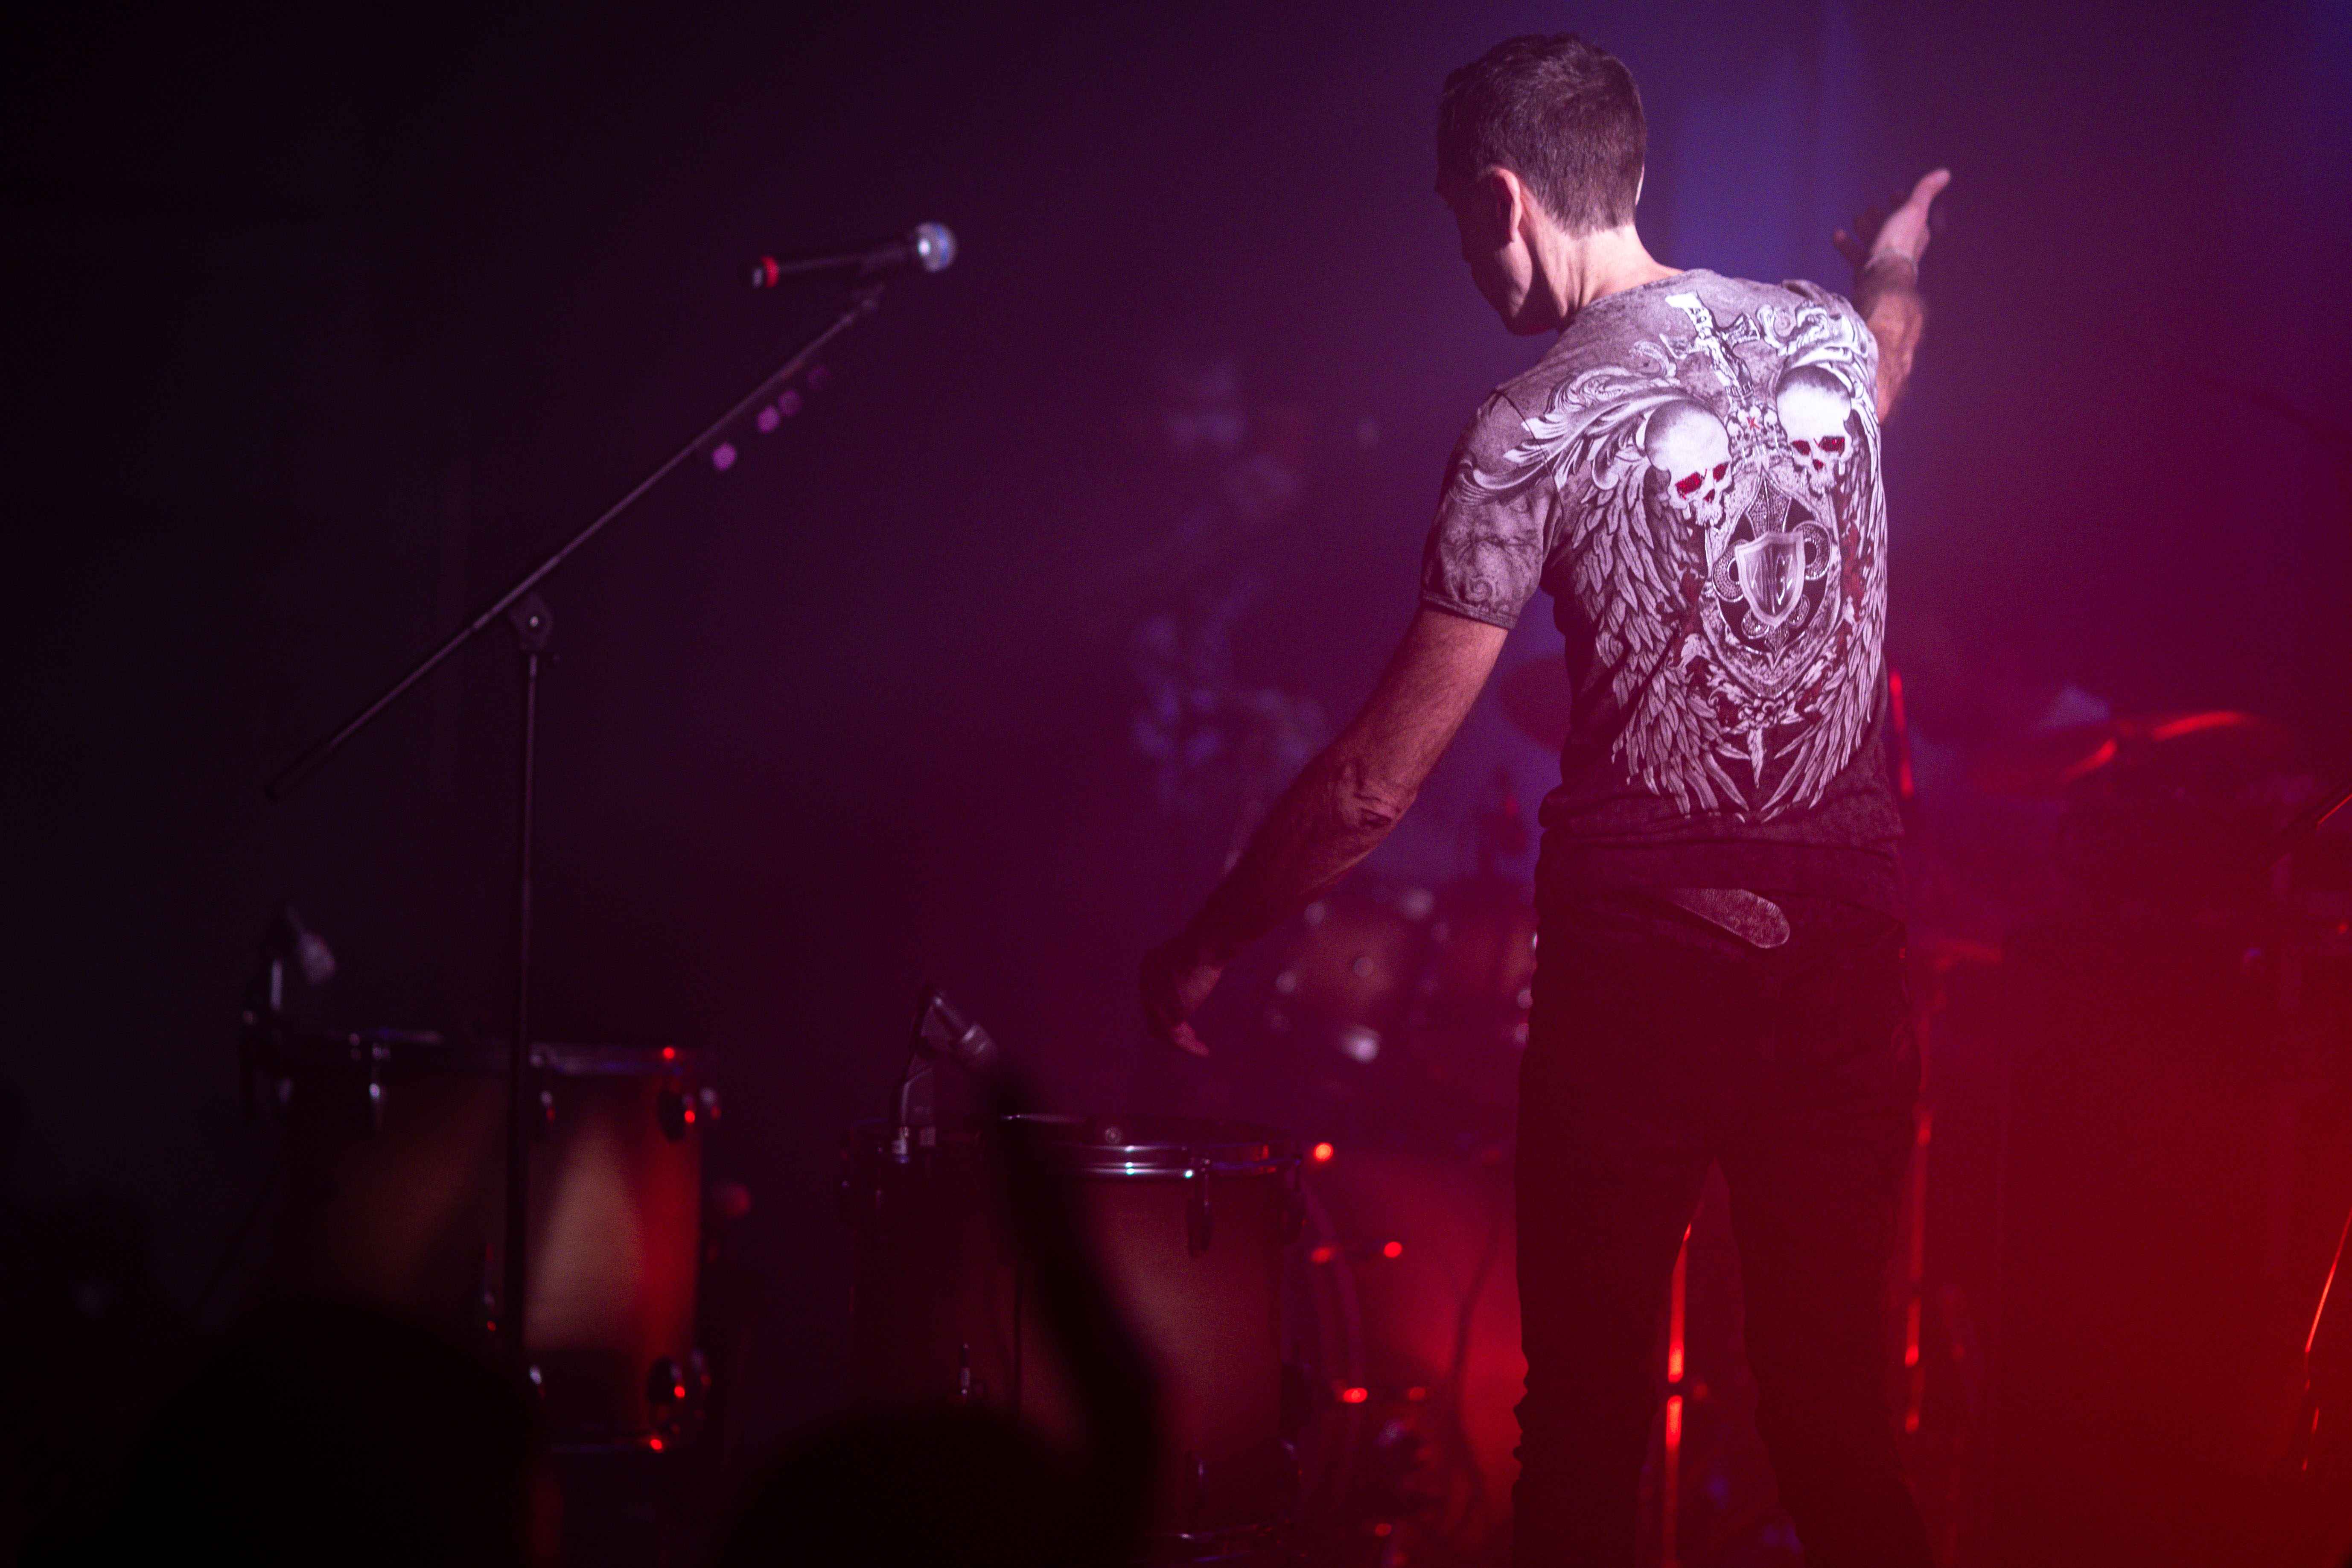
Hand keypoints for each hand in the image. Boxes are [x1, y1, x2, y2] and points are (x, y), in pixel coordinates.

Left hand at [1140, 931, 1222, 1057]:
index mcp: (1149, 968)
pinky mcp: (1168, 1011)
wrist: (1205, 944)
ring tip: (1200, 1050)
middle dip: (1171, 1029)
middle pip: (1153, 1016)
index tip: (1183, 1020)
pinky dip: (1188, 1046)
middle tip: (1190, 1036)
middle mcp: (1146, 984)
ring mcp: (1154, 1000)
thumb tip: (1194, 982)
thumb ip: (1185, 972)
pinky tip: (1201, 1049)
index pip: (1153, 997)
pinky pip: (1175, 1035)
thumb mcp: (1190, 956)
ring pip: (1163, 1030)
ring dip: (1182, 1042)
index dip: (1167, 1010)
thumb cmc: (1206, 945)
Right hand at [1835, 168, 1950, 272]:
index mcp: (1915, 232)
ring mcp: (1883, 259)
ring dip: (1864, 229)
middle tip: (1871, 208)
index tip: (1894, 193)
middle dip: (1881, 217)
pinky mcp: (1866, 269)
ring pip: (1873, 240)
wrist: (1882, 276)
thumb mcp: (1913, 210)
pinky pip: (1855, 254)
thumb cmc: (1899, 242)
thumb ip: (1924, 191)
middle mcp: (1901, 246)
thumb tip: (1945, 173)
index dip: (1903, 202)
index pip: (1911, 213)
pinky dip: (1846, 244)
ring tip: (1856, 218)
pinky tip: (1837, 235)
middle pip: (1891, 228)